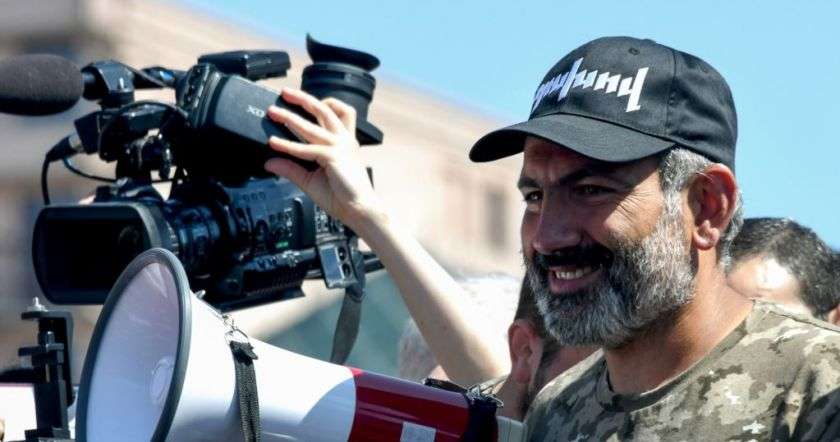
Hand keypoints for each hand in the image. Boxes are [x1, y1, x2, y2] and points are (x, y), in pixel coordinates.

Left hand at [264, 88, 384, 231]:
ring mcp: (340, 146)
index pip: (336, 113)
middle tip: (285, 93)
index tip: (301, 100)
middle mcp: (344, 140)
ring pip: (312, 125)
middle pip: (325, 109)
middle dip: (303, 98)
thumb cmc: (342, 196)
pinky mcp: (333, 156)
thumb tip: (270, 162)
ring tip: (273, 112)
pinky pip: (306, 148)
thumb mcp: (311, 180)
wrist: (359, 210)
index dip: (320, 103)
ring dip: (290, 117)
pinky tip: (274, 143)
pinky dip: (288, 145)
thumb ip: (292, 169)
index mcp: (344, 142)